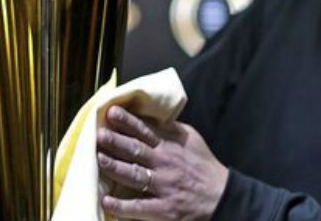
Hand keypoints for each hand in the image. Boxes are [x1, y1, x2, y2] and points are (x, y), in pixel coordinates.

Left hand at [96, 105, 228, 220]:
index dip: (128, 121)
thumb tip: (151, 116)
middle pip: (137, 150)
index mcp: (170, 146)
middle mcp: (165, 164)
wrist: (222, 195)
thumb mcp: (192, 140)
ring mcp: (164, 187)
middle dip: (117, 141)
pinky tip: (106, 202)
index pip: (145, 131)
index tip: (112, 112)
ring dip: (116, 167)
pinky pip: (140, 207)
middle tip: (99, 133)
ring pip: (135, 175)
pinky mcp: (164, 209)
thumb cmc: (204, 166)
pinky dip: (123, 206)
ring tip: (98, 160)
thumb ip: (170, 129)